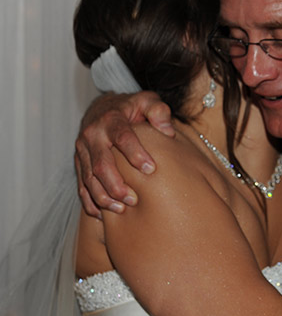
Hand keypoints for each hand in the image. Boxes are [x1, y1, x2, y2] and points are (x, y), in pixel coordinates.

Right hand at [74, 91, 173, 217]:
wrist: (101, 108)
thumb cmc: (130, 108)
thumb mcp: (146, 101)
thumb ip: (159, 112)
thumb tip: (168, 132)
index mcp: (111, 119)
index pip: (122, 137)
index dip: (135, 153)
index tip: (151, 169)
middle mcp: (93, 135)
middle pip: (101, 164)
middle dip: (116, 185)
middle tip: (134, 199)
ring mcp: (83, 150)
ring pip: (89, 178)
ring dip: (103, 196)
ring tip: (121, 209)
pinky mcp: (79, 162)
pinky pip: (81, 185)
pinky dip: (90, 201)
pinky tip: (103, 214)